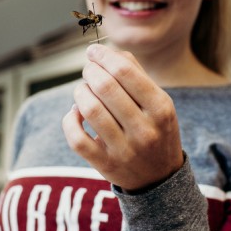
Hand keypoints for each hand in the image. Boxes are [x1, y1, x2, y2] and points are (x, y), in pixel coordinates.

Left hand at [62, 44, 183, 191]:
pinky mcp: (105, 164)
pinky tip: (75, 113)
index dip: (103, 55)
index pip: (125, 71)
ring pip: (89, 108)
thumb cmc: (155, 130)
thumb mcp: (158, 103)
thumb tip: (109, 52)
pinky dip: (69, 120)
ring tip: (83, 90)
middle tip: (88, 69)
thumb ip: (136, 74)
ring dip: (80, 92)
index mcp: (161, 108)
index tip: (93, 51)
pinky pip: (76, 138)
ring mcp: (124, 149)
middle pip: (105, 86)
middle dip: (90, 71)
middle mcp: (145, 129)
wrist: (160, 179)